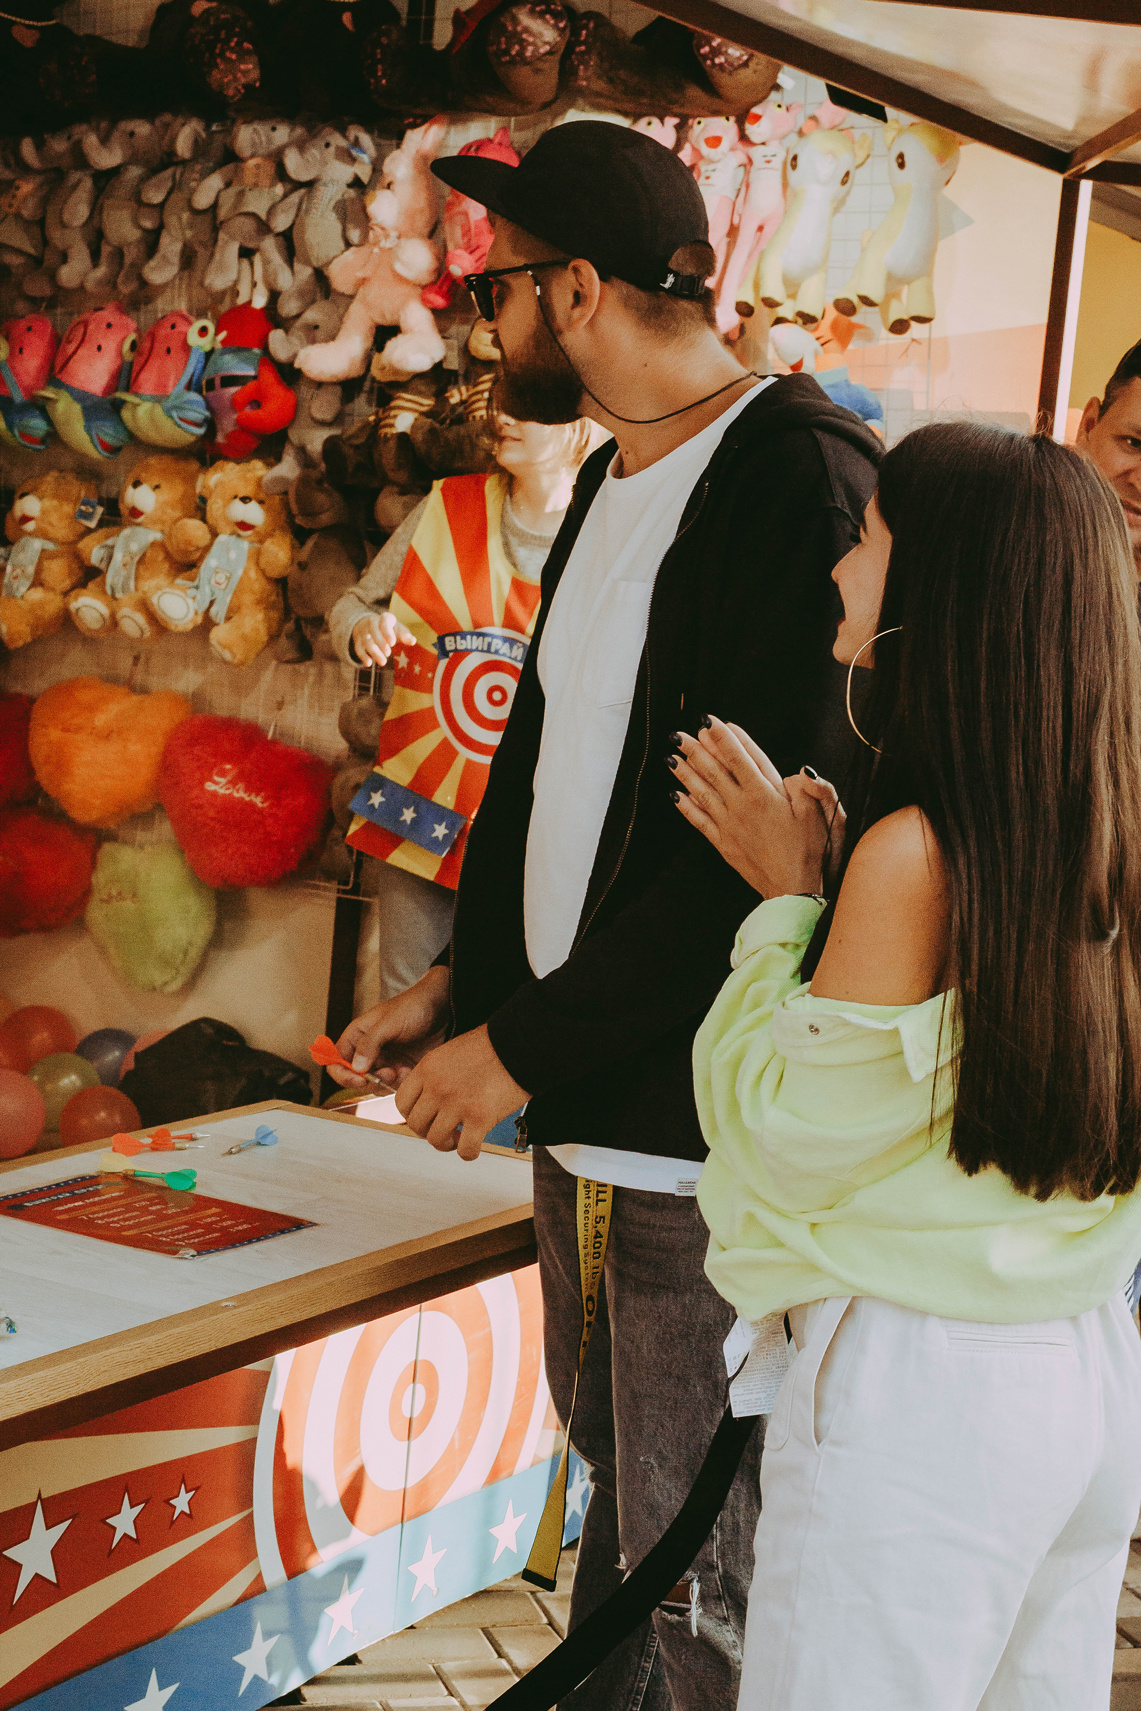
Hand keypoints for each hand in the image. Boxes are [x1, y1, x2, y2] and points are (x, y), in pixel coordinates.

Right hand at [331, 965, 450, 1089]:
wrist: (444, 1007)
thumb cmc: (413, 1007)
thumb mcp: (389, 1022)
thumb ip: (370, 1044)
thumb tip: (356, 1068)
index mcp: (357, 1035)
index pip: (336, 1060)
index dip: (342, 1073)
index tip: (359, 1079)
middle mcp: (367, 1050)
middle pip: (355, 1077)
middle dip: (369, 1080)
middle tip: (388, 1073)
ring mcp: (385, 1061)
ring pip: (374, 1085)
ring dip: (386, 1083)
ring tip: (402, 1070)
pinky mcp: (401, 1069)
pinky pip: (394, 1086)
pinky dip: (401, 1083)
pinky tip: (411, 1069)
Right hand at [352, 610, 416, 667]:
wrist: (371, 626)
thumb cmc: (390, 629)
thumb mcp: (398, 630)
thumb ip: (405, 635)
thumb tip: (413, 641)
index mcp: (384, 618)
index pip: (384, 622)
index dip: (388, 633)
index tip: (393, 643)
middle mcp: (371, 622)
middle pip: (373, 631)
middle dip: (380, 643)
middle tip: (388, 654)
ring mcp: (363, 631)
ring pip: (366, 640)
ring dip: (374, 652)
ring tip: (383, 662)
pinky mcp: (357, 640)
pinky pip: (358, 647)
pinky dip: (363, 656)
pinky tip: (368, 664)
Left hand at [396, 1025, 529, 1161]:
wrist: (521, 1043)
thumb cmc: (492, 1046)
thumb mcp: (451, 1053)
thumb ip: (437, 1075)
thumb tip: (430, 1101)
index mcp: (428, 1068)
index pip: (402, 1103)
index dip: (412, 1115)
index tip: (426, 1117)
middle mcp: (438, 1087)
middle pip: (416, 1125)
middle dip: (429, 1132)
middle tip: (444, 1130)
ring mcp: (457, 1103)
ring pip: (436, 1140)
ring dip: (448, 1144)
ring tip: (460, 1138)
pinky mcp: (480, 1117)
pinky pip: (465, 1150)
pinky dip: (469, 1152)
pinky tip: (476, 1145)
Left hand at [669, 716, 844, 896]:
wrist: (791, 887)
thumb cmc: (808, 850)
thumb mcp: (816, 814)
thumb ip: (807, 787)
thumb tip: (798, 770)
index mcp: (764, 795)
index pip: (740, 758)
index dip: (724, 738)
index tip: (710, 721)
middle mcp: (741, 807)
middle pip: (714, 771)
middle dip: (696, 750)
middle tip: (679, 734)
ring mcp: (729, 825)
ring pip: (702, 792)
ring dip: (685, 773)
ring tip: (671, 757)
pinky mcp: (723, 842)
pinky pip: (699, 821)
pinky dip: (686, 806)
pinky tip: (675, 794)